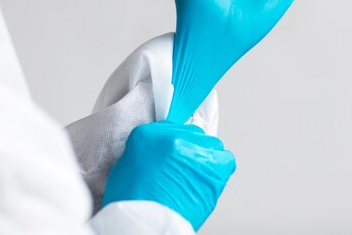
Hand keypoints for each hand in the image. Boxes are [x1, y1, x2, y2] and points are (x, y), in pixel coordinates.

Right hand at [102, 121, 235, 230]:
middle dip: (191, 149)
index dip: (175, 142)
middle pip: (193, 133)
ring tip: (196, 177)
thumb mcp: (126, 167)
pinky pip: (225, 159)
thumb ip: (146, 152)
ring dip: (206, 159)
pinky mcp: (212, 168)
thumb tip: (160, 154)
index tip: (177, 151)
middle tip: (185, 168)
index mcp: (147, 134)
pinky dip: (220, 168)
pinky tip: (209, 179)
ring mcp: (193, 151)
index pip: (170, 127)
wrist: (143, 224)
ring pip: (211, 145)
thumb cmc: (131, 202)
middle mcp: (171, 137)